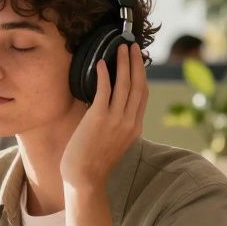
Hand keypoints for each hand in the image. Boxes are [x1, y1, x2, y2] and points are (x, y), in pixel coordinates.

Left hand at [60, 43, 146, 190]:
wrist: (84, 179)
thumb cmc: (92, 162)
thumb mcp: (112, 141)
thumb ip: (114, 123)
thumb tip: (105, 103)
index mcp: (134, 127)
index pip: (142, 95)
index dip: (141, 75)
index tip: (138, 61)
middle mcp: (129, 122)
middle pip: (138, 85)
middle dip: (136, 63)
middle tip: (132, 46)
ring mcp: (116, 120)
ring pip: (124, 84)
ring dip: (123, 63)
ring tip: (120, 48)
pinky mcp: (99, 119)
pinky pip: (104, 91)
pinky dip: (105, 75)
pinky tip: (101, 64)